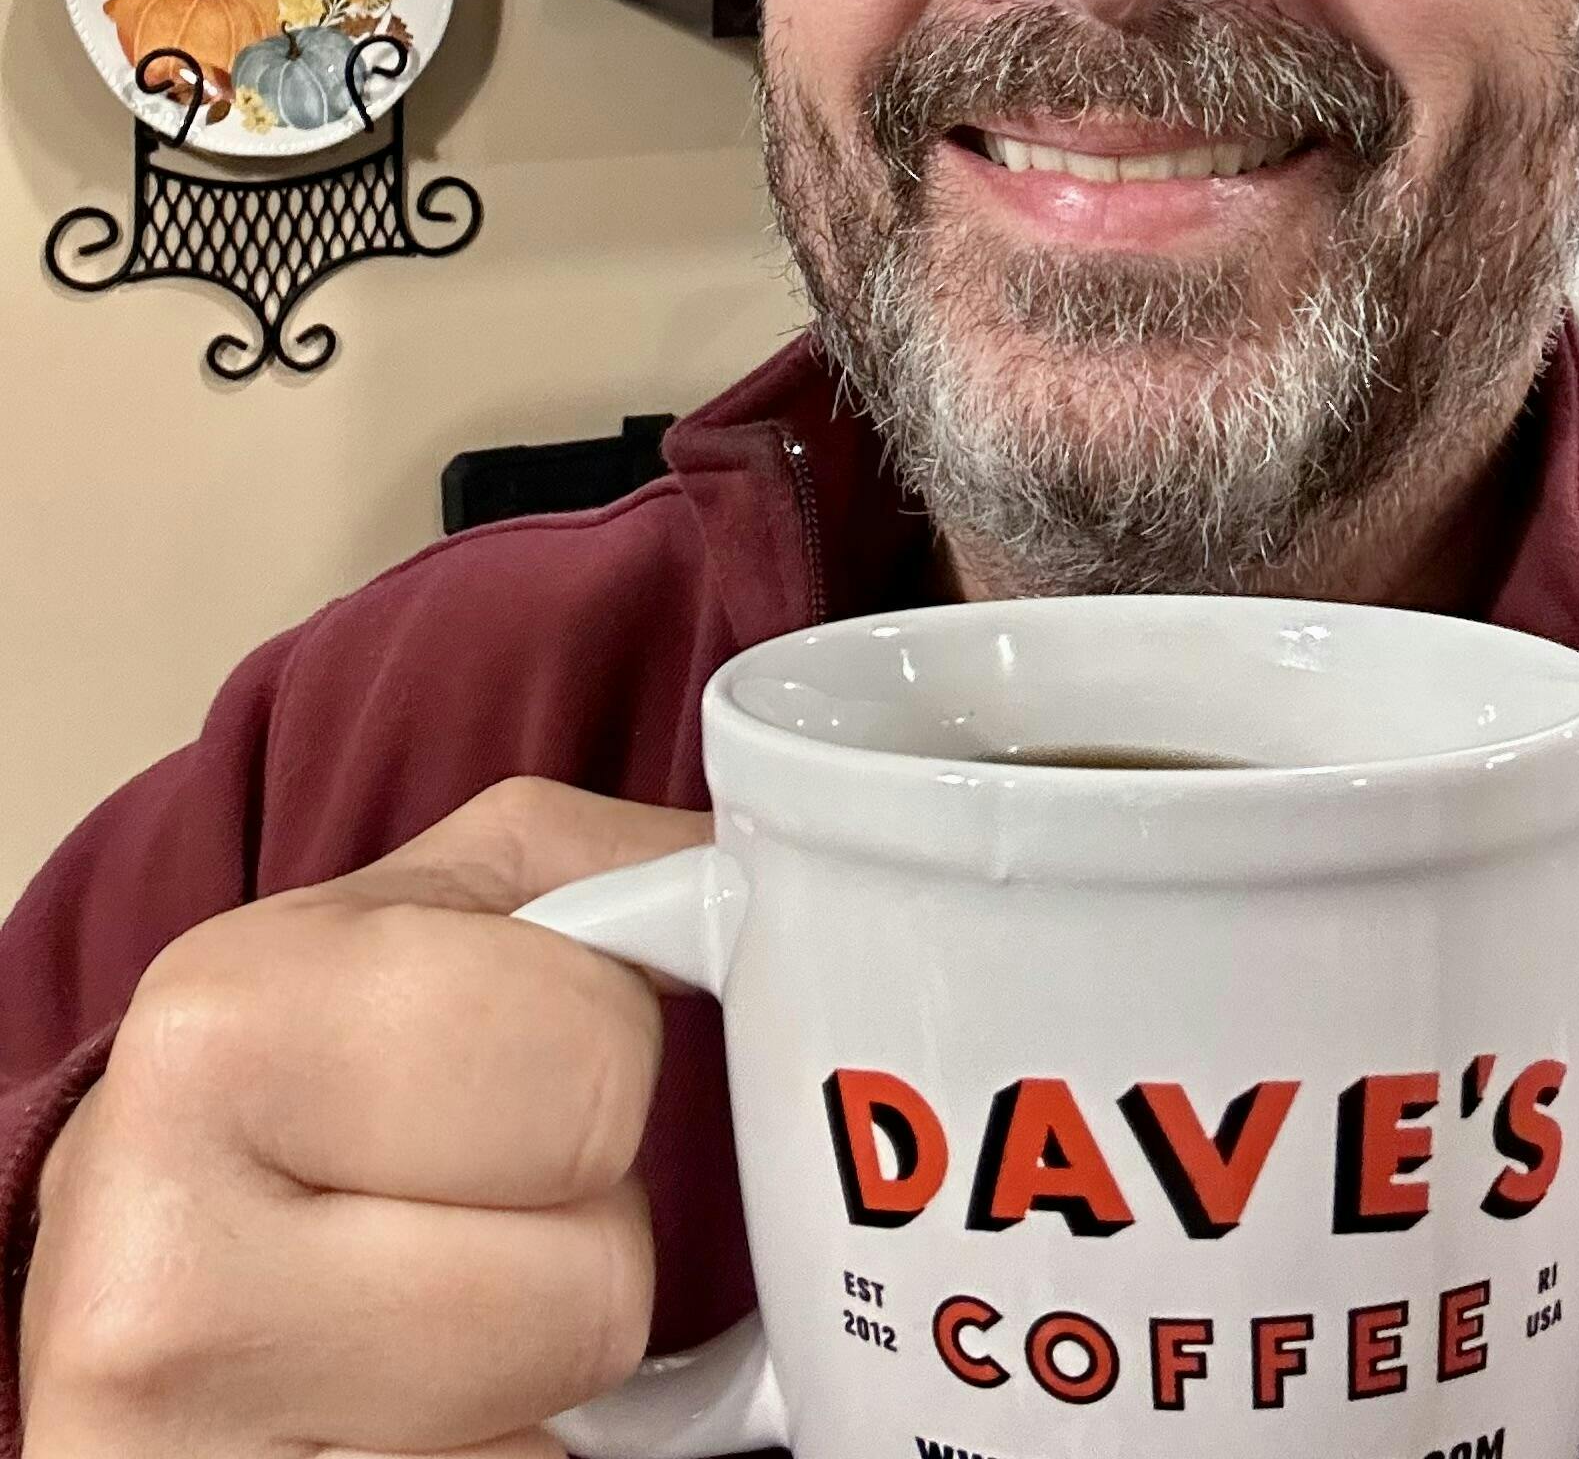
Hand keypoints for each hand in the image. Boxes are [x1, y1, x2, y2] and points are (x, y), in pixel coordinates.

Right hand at [19, 781, 710, 1457]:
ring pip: (569, 1427)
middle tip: (466, 1196)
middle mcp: (171, 1276)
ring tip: (423, 1302)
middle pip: (604, 1280)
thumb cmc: (280, 1079)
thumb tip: (783, 876)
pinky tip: (400, 1408)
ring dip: (540, 1366)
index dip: (602, 1061)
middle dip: (576, 1226)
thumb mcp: (410, 916)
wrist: (98, 1271)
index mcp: (225, 1037)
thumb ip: (608, 872)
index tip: (512, 1058)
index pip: (598, 1067)